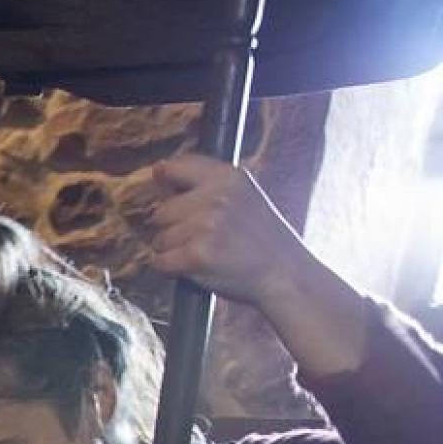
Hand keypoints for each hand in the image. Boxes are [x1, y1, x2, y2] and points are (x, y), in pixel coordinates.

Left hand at [144, 154, 317, 308]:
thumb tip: (157, 170)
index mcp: (227, 177)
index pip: (174, 168)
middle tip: (205, 239)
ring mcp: (206, 225)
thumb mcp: (242, 196)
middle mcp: (216, 197)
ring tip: (206, 253)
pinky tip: (196, 267)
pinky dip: (170, 269)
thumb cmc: (261, 240)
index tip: (174, 198)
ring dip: (173, 251)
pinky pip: (159, 261)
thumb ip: (203, 183)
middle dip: (172, 229)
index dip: (167, 186)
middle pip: (160, 212)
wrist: (286, 276)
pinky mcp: (197, 254)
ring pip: (159, 239)